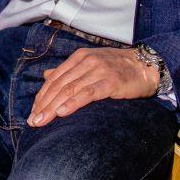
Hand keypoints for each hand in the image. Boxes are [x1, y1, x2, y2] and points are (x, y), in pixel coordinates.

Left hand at [28, 47, 159, 126]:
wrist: (147, 66)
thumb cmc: (118, 68)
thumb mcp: (91, 64)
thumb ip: (69, 71)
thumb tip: (46, 75)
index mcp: (79, 57)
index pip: (54, 78)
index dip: (42, 96)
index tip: (33, 112)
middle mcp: (86, 62)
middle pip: (59, 85)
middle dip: (44, 105)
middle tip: (33, 122)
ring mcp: (98, 70)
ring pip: (69, 90)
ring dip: (53, 107)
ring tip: (42, 121)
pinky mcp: (111, 82)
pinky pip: (88, 93)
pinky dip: (73, 103)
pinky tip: (63, 112)